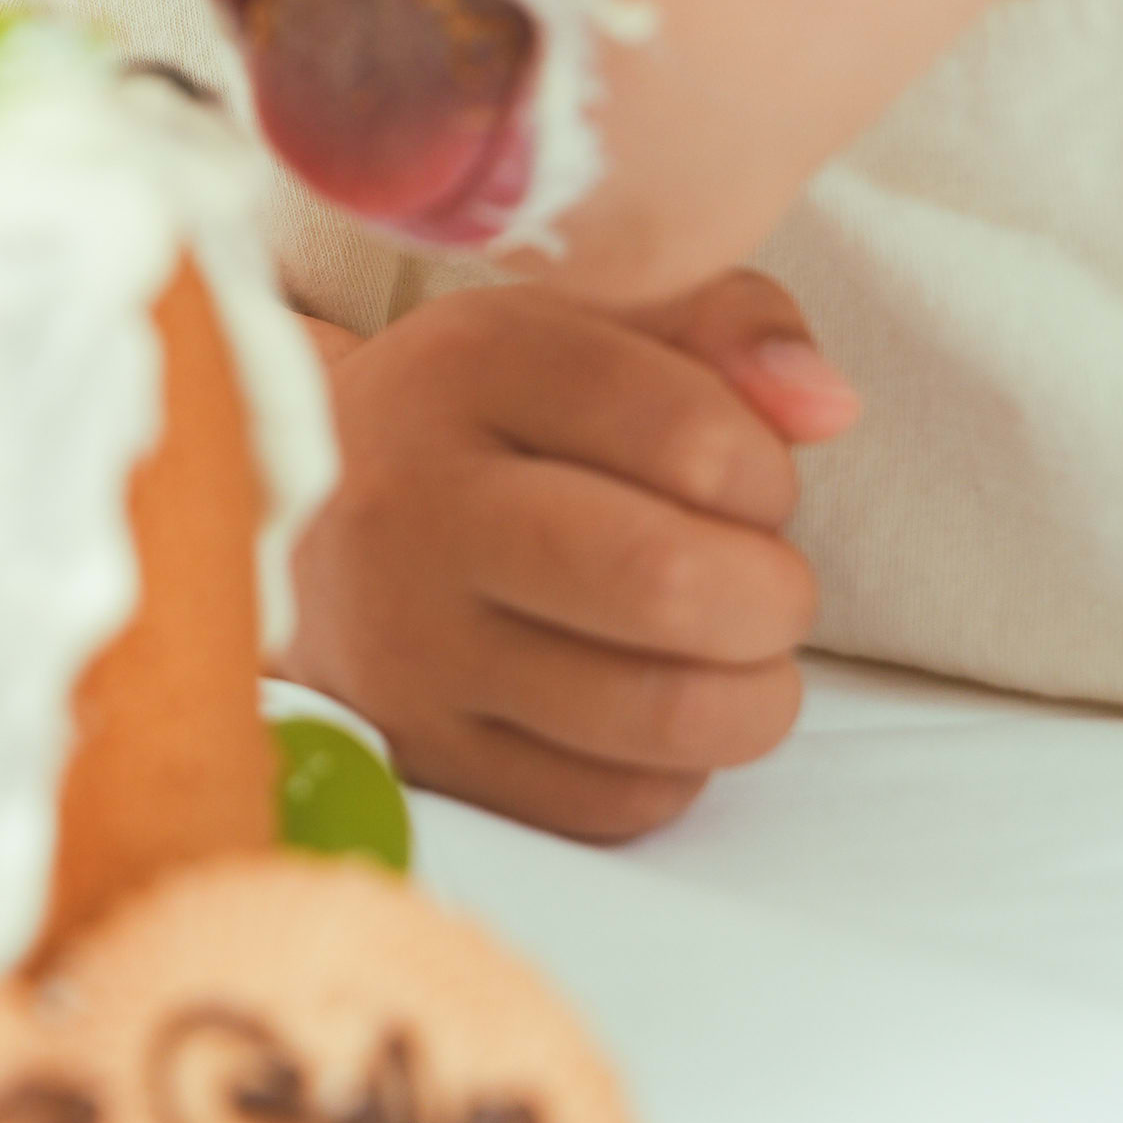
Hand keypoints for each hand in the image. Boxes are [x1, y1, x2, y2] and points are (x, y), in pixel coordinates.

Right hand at [282, 272, 856, 844]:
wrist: (295, 512)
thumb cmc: (489, 412)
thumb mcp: (593, 319)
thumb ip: (729, 325)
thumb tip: (828, 408)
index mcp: (469, 366)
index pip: (696, 438)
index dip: (769, 475)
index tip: (748, 481)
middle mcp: (417, 503)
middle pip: (669, 584)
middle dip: (773, 597)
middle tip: (766, 585)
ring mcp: (406, 644)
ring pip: (655, 714)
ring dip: (749, 697)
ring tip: (732, 654)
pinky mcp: (420, 753)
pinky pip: (614, 802)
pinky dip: (676, 768)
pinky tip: (652, 706)